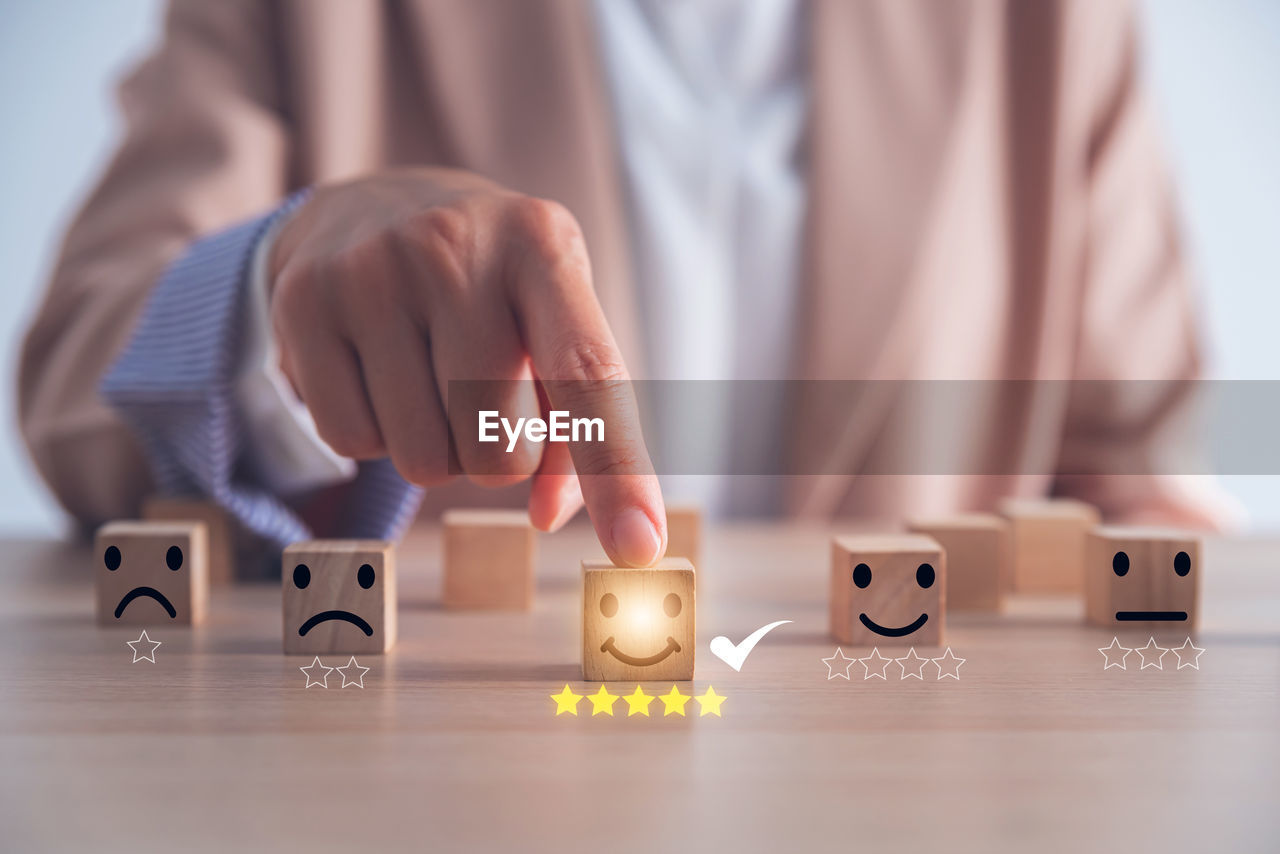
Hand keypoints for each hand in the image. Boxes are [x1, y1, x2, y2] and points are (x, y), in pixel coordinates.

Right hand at [268, 168, 664, 565]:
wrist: (379, 206)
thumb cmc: (495, 291)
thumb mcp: (554, 327)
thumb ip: (577, 426)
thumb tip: (546, 515)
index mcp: (542, 245)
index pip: (590, 374)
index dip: (617, 470)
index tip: (638, 548)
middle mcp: (455, 246)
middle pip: (499, 449)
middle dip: (499, 455)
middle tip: (482, 395)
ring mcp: (372, 270)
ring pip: (423, 462)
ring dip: (437, 452)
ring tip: (430, 378)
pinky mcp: (304, 301)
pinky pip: (351, 442)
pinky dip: (374, 434)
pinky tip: (378, 373)